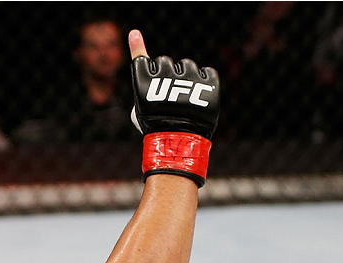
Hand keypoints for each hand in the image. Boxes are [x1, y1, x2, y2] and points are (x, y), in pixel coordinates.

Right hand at [127, 28, 219, 186]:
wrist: (178, 147)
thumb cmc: (154, 129)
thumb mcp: (139, 112)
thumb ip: (144, 91)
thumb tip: (147, 72)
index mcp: (145, 84)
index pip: (141, 58)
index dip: (138, 49)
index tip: (135, 34)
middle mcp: (166, 77)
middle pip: (166, 61)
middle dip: (167, 74)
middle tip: (169, 94)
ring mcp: (188, 79)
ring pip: (187, 65)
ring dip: (186, 77)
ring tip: (185, 98)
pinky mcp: (208, 85)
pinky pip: (208, 72)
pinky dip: (204, 81)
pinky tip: (199, 95)